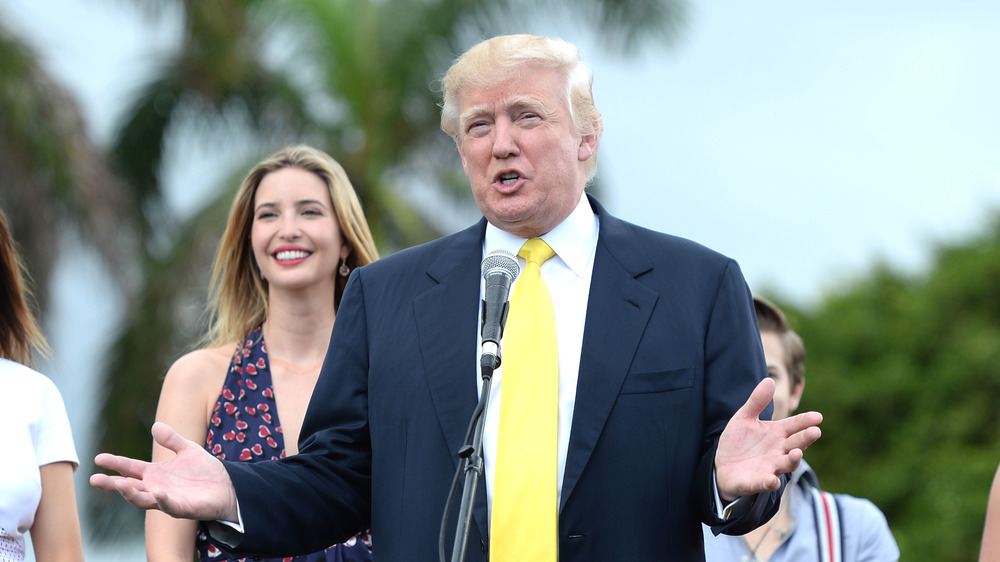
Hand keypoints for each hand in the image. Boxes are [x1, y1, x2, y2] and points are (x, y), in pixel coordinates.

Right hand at [90, 422, 238, 522]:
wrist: (228, 486)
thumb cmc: (205, 471)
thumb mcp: (187, 449)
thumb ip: (172, 439)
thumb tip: (156, 425)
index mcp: (155, 474)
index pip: (130, 468)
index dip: (115, 463)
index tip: (98, 458)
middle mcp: (156, 488)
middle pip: (129, 487)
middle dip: (112, 484)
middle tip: (95, 479)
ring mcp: (167, 500)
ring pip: (143, 500)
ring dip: (130, 494)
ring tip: (119, 485)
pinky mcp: (182, 508)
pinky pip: (169, 507)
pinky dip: (162, 501)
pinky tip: (157, 494)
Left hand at [715, 378, 822, 501]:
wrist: (723, 467)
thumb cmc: (739, 442)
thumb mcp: (744, 418)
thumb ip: (756, 402)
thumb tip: (769, 380)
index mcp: (777, 434)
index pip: (794, 426)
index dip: (805, 421)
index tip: (818, 416)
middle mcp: (778, 451)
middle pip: (795, 444)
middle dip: (805, 439)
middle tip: (815, 431)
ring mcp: (770, 467)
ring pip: (786, 465)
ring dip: (793, 460)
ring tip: (797, 452)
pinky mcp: (757, 482)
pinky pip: (765, 483)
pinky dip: (770, 482)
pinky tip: (772, 480)